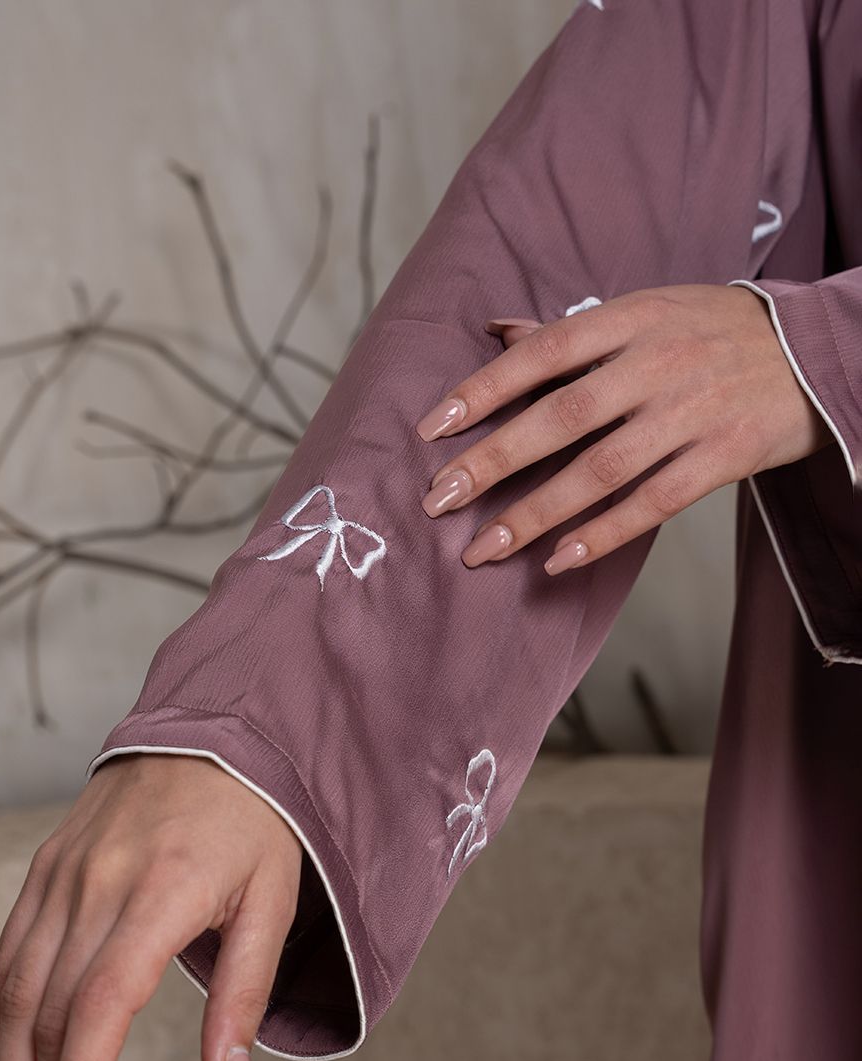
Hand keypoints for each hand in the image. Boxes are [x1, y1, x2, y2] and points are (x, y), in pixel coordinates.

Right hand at [0, 751, 302, 1060]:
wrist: (213, 730)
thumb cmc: (257, 821)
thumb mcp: (274, 902)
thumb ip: (244, 998)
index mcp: (158, 894)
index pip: (100, 1009)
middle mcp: (94, 887)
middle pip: (47, 1018)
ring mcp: (60, 879)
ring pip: (12, 995)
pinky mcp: (43, 874)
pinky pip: (4, 960)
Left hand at [414, 284, 836, 571]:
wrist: (816, 350)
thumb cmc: (711, 331)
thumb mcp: (646, 311)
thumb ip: (570, 331)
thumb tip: (494, 330)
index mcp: (632, 318)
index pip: (544, 352)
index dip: (485, 389)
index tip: (432, 428)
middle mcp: (659, 363)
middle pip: (562, 417)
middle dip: (493, 461)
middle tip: (438, 499)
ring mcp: (693, 413)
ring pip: (601, 470)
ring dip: (535, 514)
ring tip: (482, 550)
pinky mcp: (724, 457)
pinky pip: (653, 504)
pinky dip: (603, 535)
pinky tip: (557, 561)